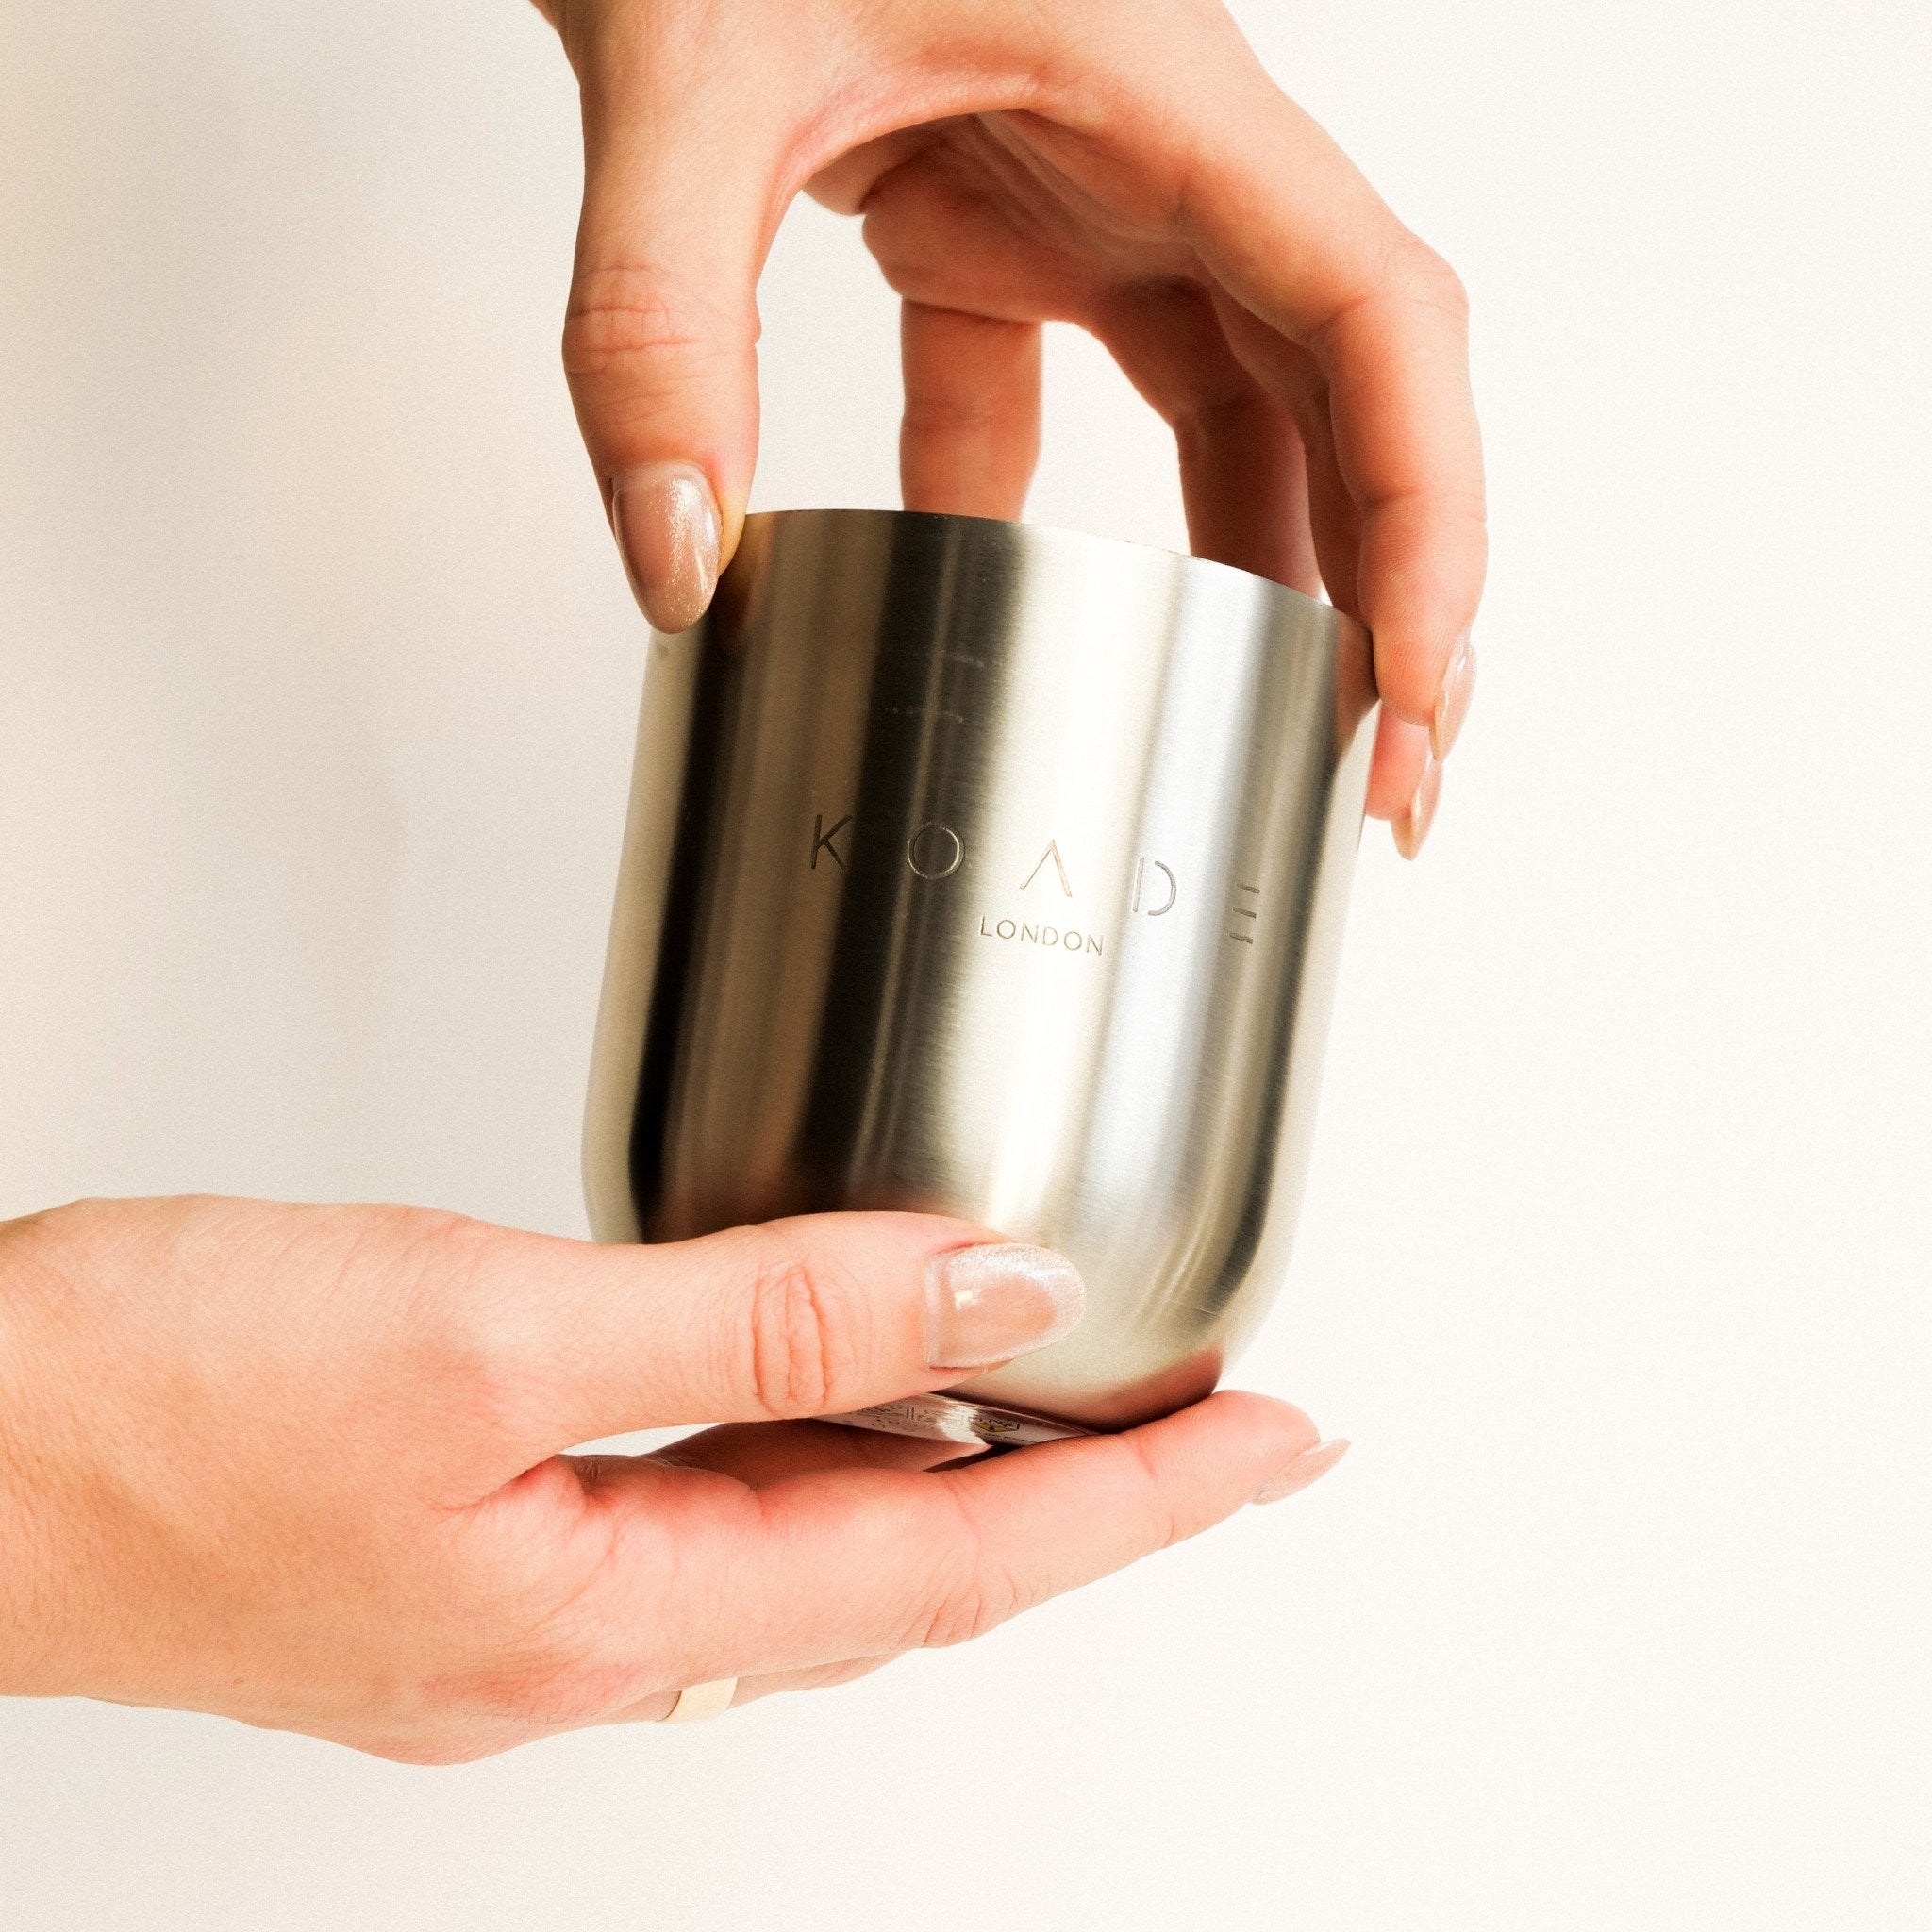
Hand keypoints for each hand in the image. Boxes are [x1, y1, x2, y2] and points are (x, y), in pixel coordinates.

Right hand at [0, 1196, 1336, 1760]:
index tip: (1275, 1444)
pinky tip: (848, 1392)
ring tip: (1085, 1405)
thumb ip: (759, 1313)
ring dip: (956, 1477)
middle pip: (906, 1574)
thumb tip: (981, 1281)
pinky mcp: (473, 1537)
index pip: (954, 1566)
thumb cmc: (150, 1401)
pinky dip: (816, 1448)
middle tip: (1224, 1428)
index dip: (1138, 1504)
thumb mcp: (488, 1327)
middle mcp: (586, 1641)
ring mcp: (528, 1601)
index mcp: (606, 1618)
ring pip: (812, 1543)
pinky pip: (711, 1504)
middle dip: (1086, 1501)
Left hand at [535, 0, 1484, 854]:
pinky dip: (1037, 524)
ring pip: (1228, 406)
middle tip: (1377, 765)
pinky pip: (1049, 405)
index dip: (1425, 508)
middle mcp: (1156, 152)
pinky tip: (1013, 627)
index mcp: (1162, 90)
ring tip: (1263, 726)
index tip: (1411, 679)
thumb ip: (663, 321)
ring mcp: (1080, 195)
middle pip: (1340, 388)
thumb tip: (687, 563)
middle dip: (1379, 585)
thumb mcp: (685, 72)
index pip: (1369, 314)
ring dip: (1256, 570)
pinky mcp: (992, 234)